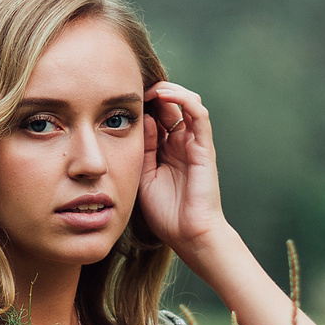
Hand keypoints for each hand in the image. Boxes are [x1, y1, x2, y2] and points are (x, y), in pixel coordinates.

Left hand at [138, 81, 225, 256]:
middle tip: (131, 89)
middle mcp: (181, 142)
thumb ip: (143, 148)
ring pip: (187, 102)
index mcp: (166, 150)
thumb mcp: (143, 175)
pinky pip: (198, 113)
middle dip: (152, 93)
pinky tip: (163, 95)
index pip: (156, 116)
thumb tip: (141, 120)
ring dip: (167, 90)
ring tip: (148, 89)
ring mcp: (194, 143)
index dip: (141, 104)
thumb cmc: (166, 213)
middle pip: (170, 105)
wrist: (189, 235)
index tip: (120, 99)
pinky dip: (183, 98)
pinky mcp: (204, 146)